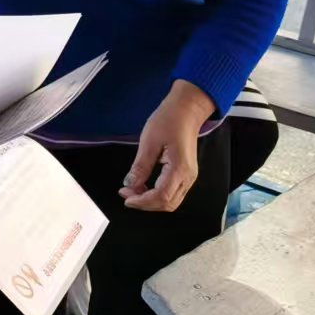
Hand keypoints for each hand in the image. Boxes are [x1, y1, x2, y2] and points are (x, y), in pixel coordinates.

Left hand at [120, 80, 214, 211]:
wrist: (186, 110)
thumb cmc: (168, 121)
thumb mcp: (149, 142)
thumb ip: (140, 167)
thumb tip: (129, 185)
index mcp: (179, 169)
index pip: (161, 197)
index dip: (142, 201)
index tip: (125, 197)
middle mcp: (188, 177)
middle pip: (167, 204)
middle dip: (145, 204)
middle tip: (126, 194)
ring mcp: (189, 176)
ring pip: (171, 201)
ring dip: (151, 201)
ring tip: (133, 191)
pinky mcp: (187, 173)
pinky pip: (173, 192)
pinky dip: (158, 194)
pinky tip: (144, 186)